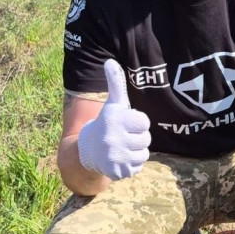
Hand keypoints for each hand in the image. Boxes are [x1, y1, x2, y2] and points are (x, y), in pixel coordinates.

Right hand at [77, 60, 150, 179]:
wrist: (88, 150)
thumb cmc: (108, 123)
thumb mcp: (113, 103)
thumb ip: (115, 83)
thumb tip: (109, 61)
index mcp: (114, 119)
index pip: (144, 122)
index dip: (138, 123)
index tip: (126, 123)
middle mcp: (112, 138)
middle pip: (146, 139)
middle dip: (138, 138)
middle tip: (123, 137)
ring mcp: (114, 156)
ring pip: (143, 154)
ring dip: (136, 152)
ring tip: (122, 148)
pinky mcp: (117, 172)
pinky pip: (137, 168)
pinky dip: (131, 165)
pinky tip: (119, 159)